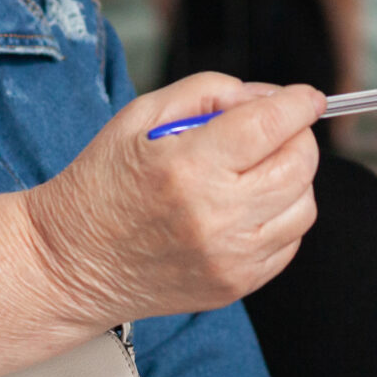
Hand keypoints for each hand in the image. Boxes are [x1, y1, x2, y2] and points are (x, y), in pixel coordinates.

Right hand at [24, 75, 323, 325]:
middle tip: (275, 130)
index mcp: (188, 166)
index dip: (299, 102)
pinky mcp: (235, 285)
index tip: (306, 97)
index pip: (272, 124)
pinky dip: (282, 216)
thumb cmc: (102, 184)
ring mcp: (229, 257)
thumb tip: (265, 97)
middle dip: (297, 136)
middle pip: (299, 164)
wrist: (70, 262)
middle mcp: (215, 215)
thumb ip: (208, 91)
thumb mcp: (139, 115)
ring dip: (293, 178)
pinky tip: (248, 205)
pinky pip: (290, 242)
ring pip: (304, 205)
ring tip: (257, 170)